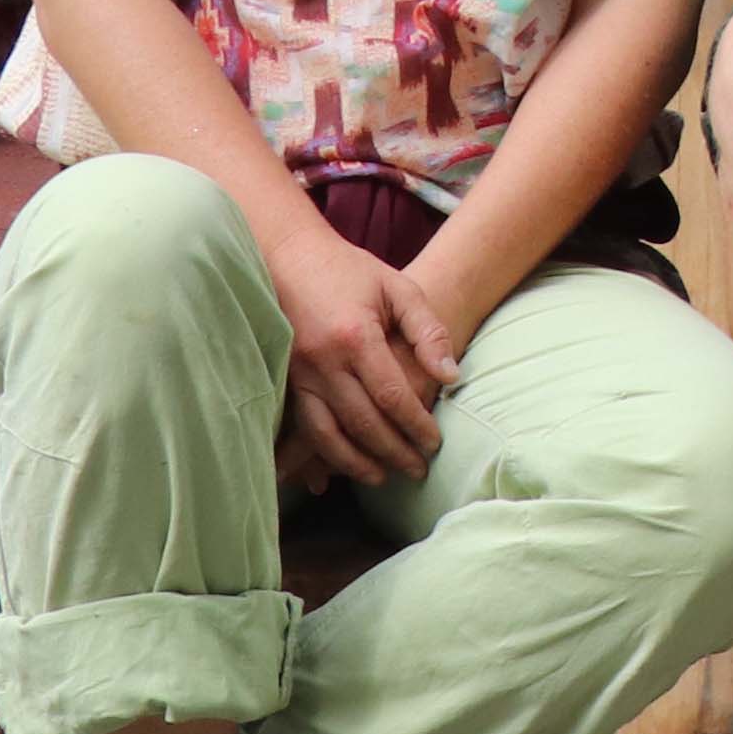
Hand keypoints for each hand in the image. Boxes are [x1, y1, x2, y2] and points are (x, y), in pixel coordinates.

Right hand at [264, 218, 459, 487]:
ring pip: (326, 435)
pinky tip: (330, 474)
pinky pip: (300, 429)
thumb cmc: (351, 271)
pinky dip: (317, 455)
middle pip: (361, 423)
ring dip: (355, 463)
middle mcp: (323, 362)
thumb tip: (451, 377)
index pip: (392, 396)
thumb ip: (428, 331)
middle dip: (392, 452)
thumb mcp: (399, 289)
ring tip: (382, 478)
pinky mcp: (281, 380)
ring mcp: (296, 374)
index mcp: (356, 337)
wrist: (290, 255)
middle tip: (417, 471)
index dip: (415, 425)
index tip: (434, 444)